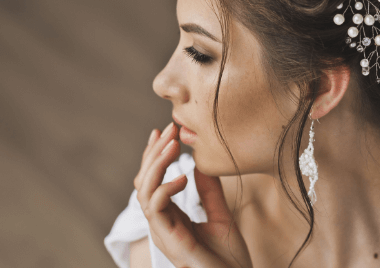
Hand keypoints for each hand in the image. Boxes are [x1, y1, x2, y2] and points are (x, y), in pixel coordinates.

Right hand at [134, 123, 252, 267]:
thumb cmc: (230, 260)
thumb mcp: (222, 217)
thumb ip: (210, 192)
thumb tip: (199, 164)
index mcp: (172, 218)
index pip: (154, 181)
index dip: (155, 155)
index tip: (163, 131)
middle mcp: (163, 225)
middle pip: (144, 183)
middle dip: (154, 153)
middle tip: (169, 130)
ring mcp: (165, 233)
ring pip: (144, 193)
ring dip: (156, 165)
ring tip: (172, 145)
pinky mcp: (172, 241)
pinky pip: (157, 210)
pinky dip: (164, 188)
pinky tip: (182, 176)